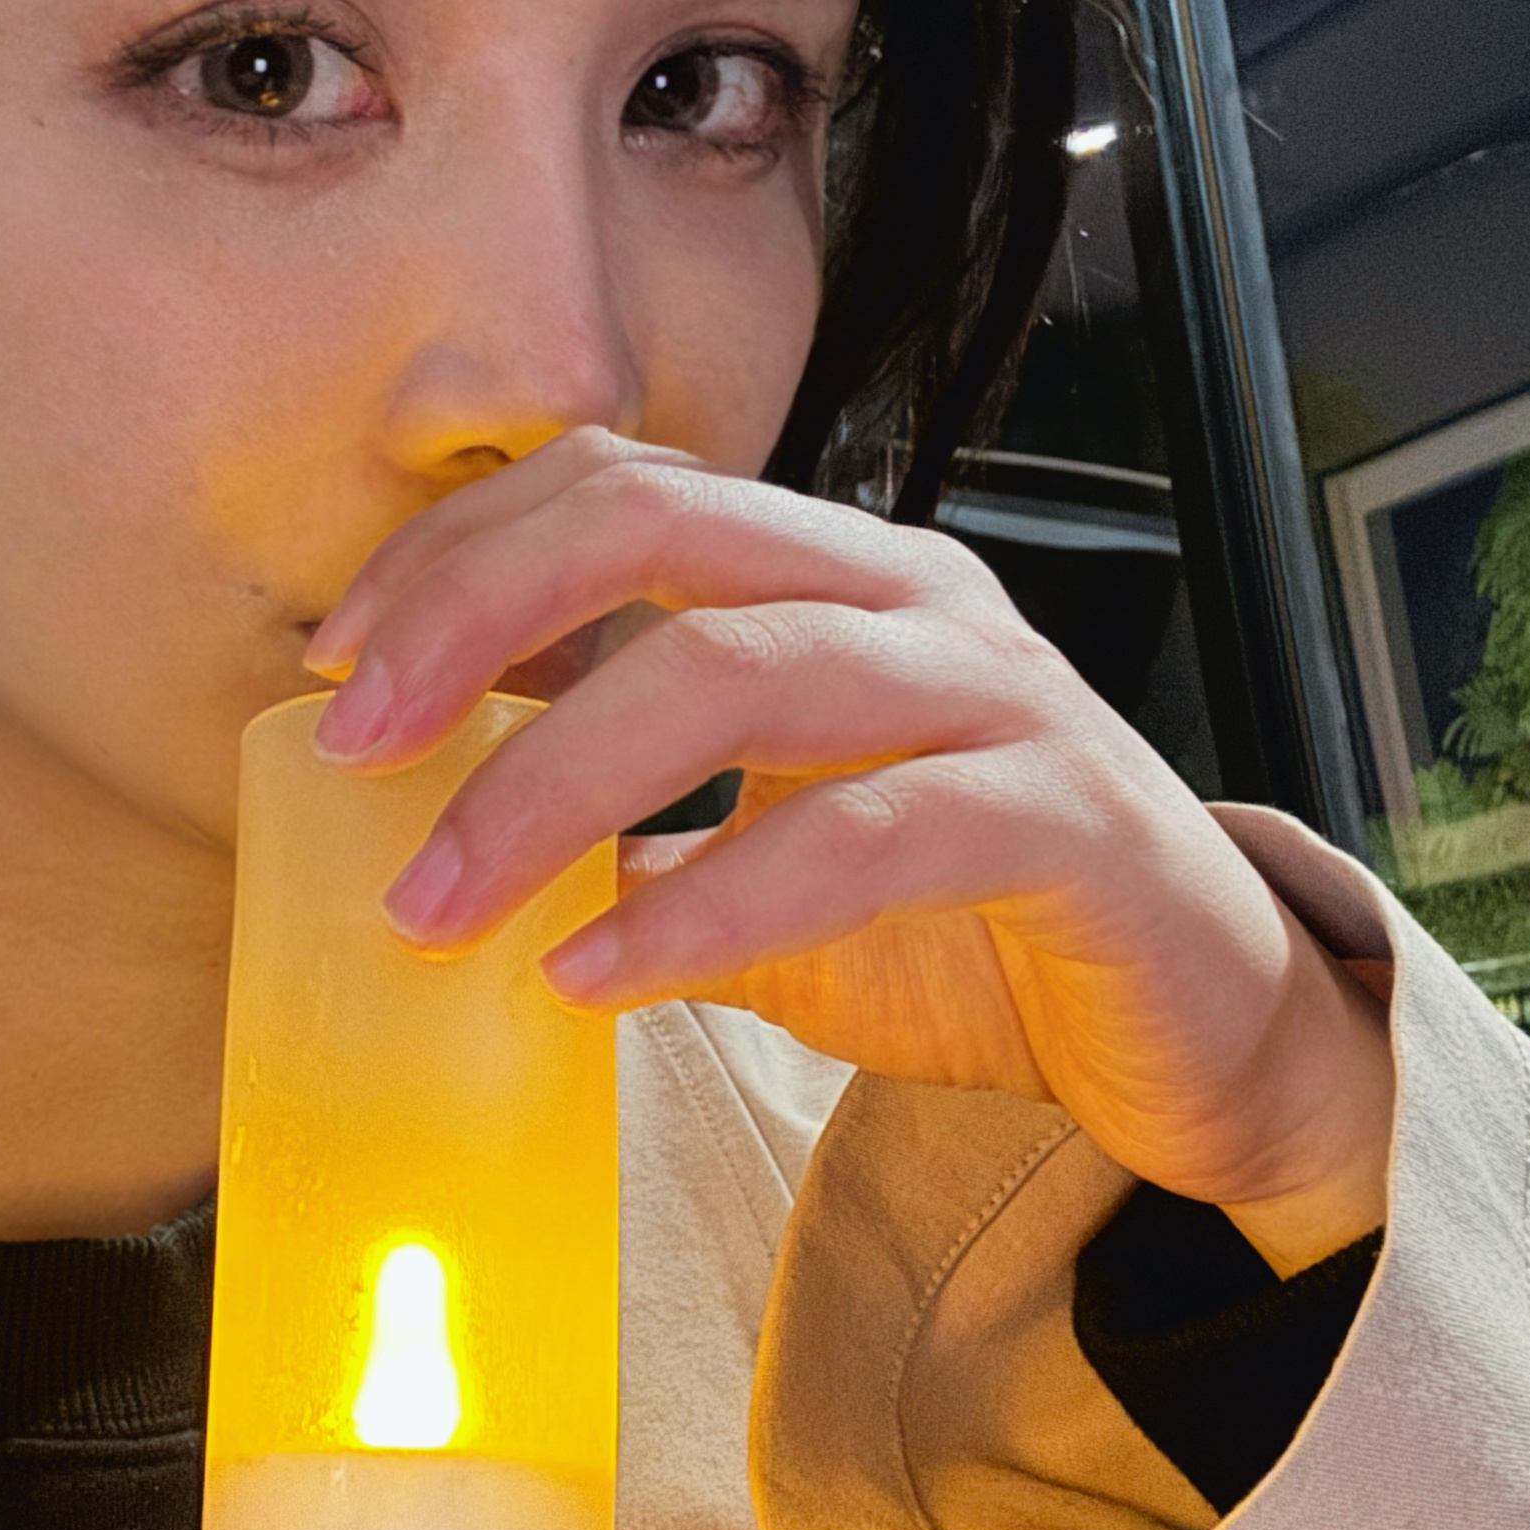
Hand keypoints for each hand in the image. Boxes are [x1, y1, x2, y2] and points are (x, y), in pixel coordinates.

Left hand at [304, 432, 1392, 1276]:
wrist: (1195, 1042)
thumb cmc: (971, 933)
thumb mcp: (756, 862)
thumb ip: (626, 820)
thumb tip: (428, 826)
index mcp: (827, 576)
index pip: (613, 487)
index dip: (458, 558)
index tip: (334, 674)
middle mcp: (909, 597)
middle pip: (660, 524)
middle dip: (476, 620)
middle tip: (353, 751)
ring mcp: (997, 693)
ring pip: (741, 663)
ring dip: (555, 782)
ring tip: (440, 901)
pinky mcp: (1065, 817)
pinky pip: (860, 834)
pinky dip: (706, 903)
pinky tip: (599, 972)